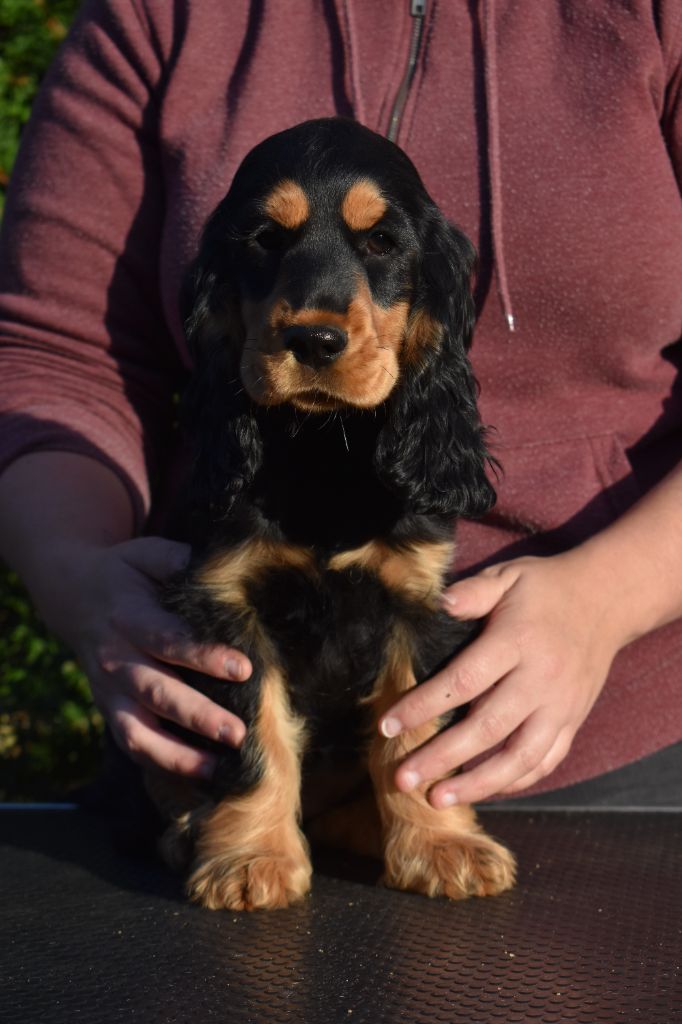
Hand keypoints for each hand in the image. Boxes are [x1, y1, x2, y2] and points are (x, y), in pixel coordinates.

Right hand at [47, 536, 251, 778]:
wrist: (73, 595)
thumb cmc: (125, 574)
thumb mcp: (146, 554)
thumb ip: (178, 560)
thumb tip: (221, 569)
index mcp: (128, 617)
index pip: (167, 640)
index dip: (204, 656)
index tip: (243, 669)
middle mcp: (116, 659)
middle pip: (156, 693)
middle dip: (197, 716)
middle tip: (237, 733)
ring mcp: (109, 691)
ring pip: (137, 731)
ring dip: (176, 755)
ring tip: (216, 770)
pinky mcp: (109, 710)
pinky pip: (131, 744)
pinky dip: (160, 764)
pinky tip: (197, 774)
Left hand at [379, 550, 629, 803]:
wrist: (607, 600)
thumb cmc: (545, 588)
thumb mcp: (508, 575)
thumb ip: (473, 591)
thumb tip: (440, 603)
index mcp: (517, 642)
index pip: (463, 681)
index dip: (423, 707)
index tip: (387, 726)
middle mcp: (540, 680)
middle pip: (486, 728)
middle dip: (441, 757)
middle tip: (402, 778)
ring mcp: (561, 706)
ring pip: (519, 757)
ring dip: (477, 783)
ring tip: (438, 799)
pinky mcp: (573, 721)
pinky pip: (545, 761)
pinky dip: (514, 781)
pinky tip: (483, 790)